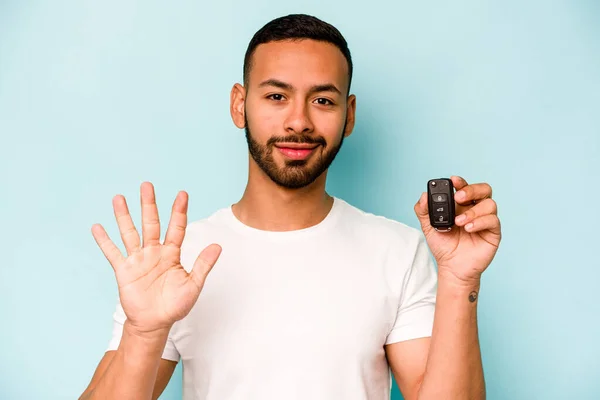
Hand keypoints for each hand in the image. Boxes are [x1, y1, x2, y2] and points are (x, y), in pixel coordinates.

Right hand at [91, 182, 221, 334]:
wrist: (154, 324)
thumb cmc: (175, 306)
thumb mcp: (193, 285)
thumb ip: (203, 265)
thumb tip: (218, 246)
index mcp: (171, 254)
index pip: (176, 227)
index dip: (179, 211)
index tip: (182, 194)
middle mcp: (153, 252)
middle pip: (150, 223)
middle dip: (149, 205)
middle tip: (147, 185)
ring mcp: (137, 260)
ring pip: (130, 233)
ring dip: (124, 216)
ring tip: (118, 198)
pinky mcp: (123, 270)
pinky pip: (112, 253)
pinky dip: (104, 241)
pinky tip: (97, 227)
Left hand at [414, 176, 500, 284]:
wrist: (451, 267)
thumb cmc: (443, 246)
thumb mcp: (428, 227)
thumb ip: (423, 210)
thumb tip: (424, 196)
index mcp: (462, 205)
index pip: (466, 187)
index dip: (461, 182)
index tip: (453, 180)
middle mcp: (476, 209)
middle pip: (483, 189)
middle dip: (471, 189)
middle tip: (458, 197)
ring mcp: (485, 220)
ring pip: (490, 204)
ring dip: (473, 211)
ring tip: (459, 222)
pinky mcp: (493, 232)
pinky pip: (493, 220)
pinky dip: (480, 222)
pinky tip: (468, 229)